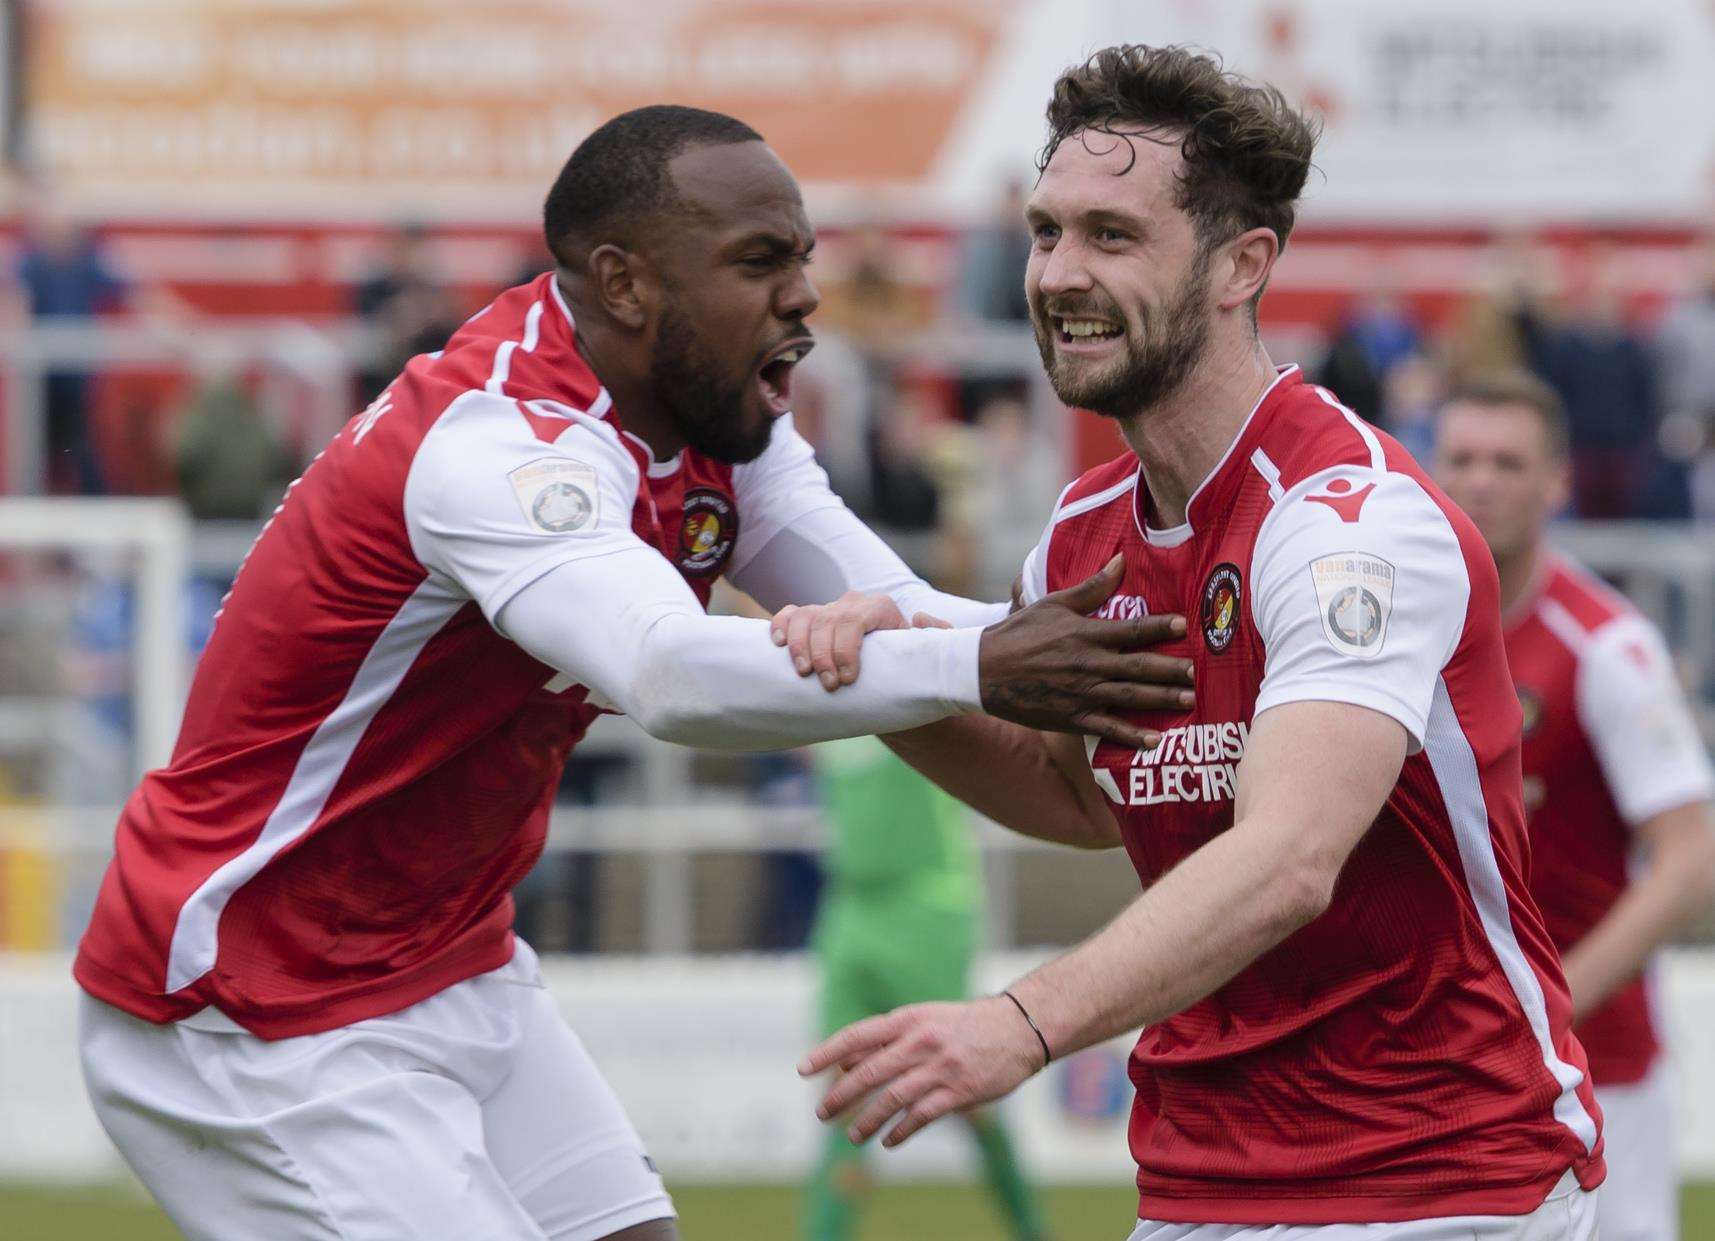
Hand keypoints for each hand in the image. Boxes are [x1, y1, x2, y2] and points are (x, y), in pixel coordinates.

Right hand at [771, 592, 950, 691]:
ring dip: (800, 645)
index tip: (849, 679)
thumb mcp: (933, 656)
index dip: (847, 648)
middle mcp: (853, 604)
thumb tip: (920, 619)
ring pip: (805, 617)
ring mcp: (830, 611)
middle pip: (828, 620)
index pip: (856, 620)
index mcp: (881, 608)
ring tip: (804, 674)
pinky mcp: (812, 622)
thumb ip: (939, 637)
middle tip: (829, 686)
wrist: (894, 677)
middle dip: (824, 655)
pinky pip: (790, 615)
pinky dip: (780, 626)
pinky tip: (777, 645)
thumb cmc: (913, 669)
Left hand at [798, 996, 1044, 1147]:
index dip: (828, 1052)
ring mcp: (940, 1067)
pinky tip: (889, 1141)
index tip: (804, 1069)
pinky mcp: (959, 1091)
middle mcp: (920, 1041)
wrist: (1017, 1028)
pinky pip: (921, 1115)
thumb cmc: (962, 1025)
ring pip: (892, 1098)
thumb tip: (844, 1062)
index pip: (857, 1036)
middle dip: (841, 1095)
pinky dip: (901, 1130)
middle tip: (822, 1113)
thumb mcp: (922, 1021)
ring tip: (852, 1136)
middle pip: (870, 1072)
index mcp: (908, 1020)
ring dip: (868, 1120)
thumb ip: (885, 1041)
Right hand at [978, 555, 1192, 748]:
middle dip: (1171, 669)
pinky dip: (1131, 736)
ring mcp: (1081, 694)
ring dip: (1161, 699)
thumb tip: (1121, 561)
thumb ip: (1092, 587)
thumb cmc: (1019, 633)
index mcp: (1085, 634)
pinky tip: (1155, 740)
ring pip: (1130, 697)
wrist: (983, 671)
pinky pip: (1107, 729)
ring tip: (1189, 701)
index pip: (1131, 630)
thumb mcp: (1053, 604)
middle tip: (1198, 672)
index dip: (1159, 627)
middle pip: (1138, 666)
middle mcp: (1088, 664)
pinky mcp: (1072, 718)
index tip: (1185, 625)